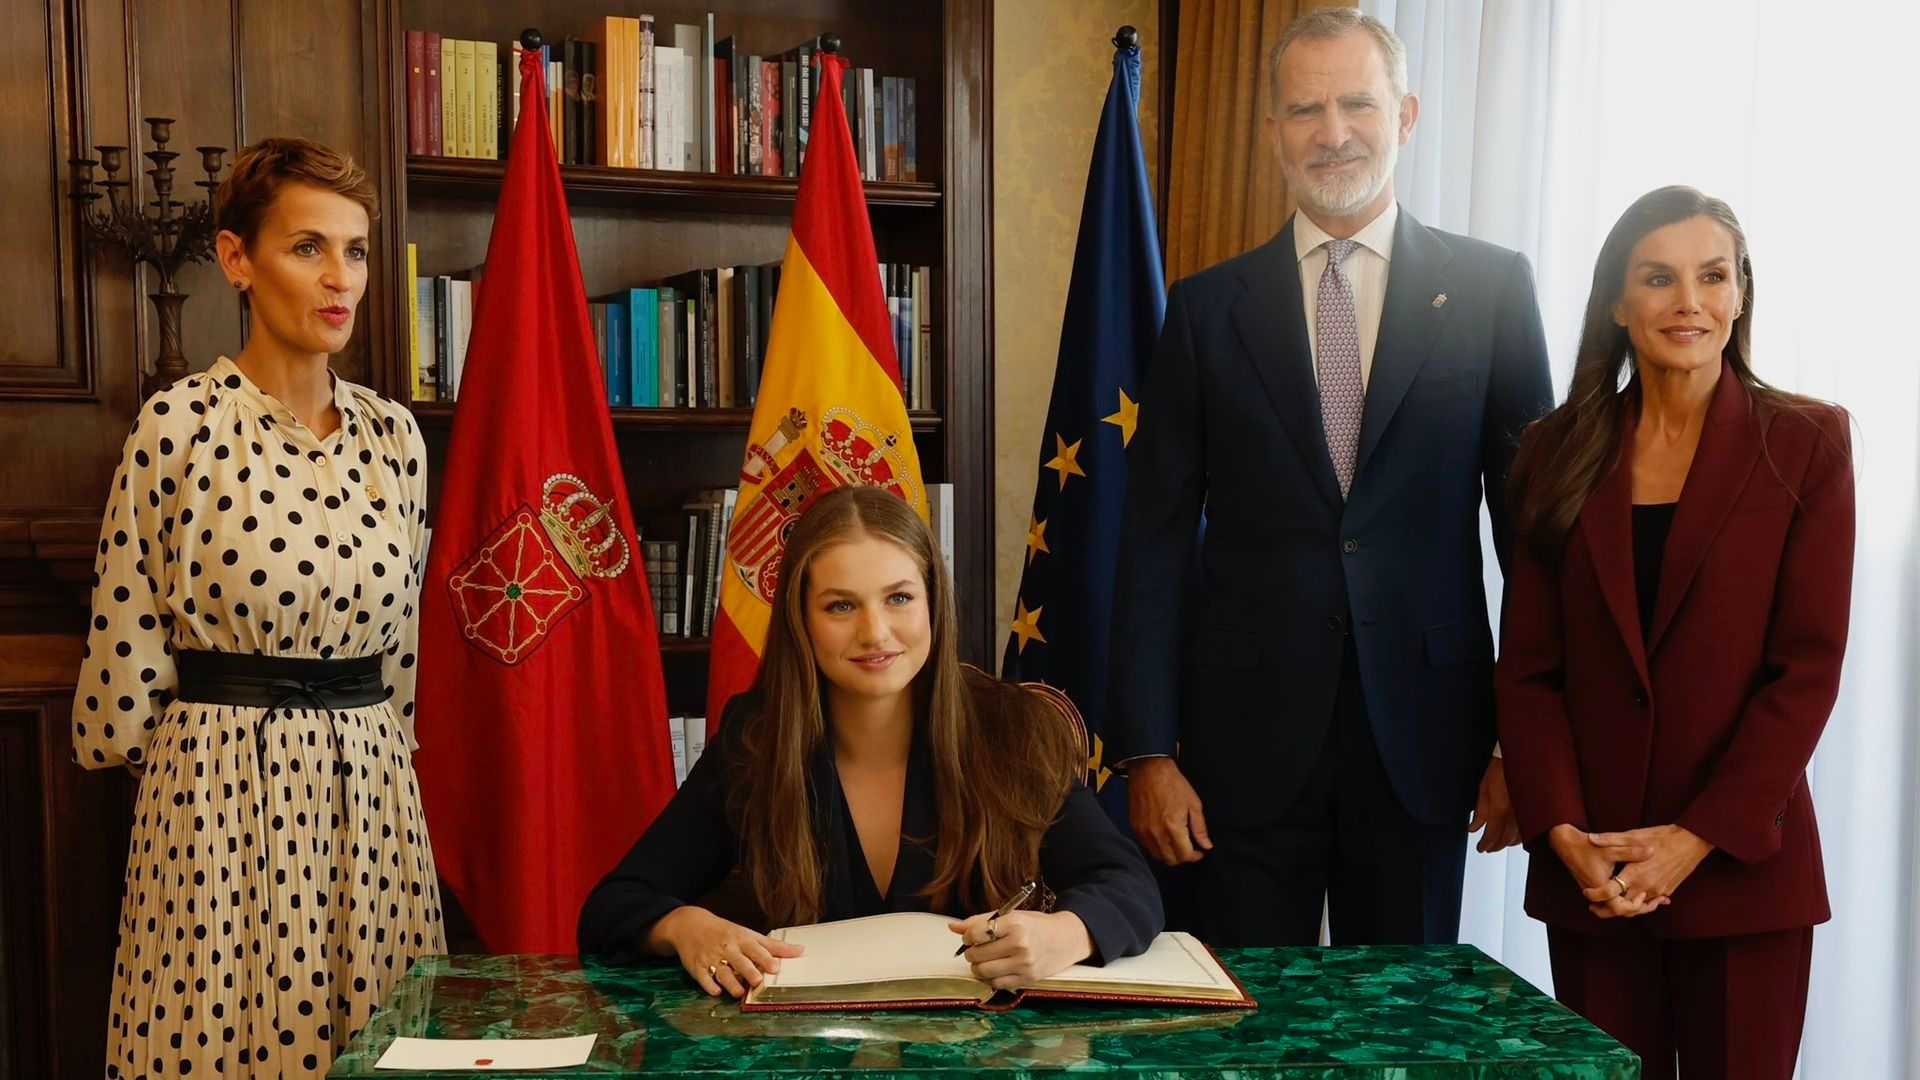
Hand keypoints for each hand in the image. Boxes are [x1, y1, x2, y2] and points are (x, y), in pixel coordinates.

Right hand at [650, 905, 805, 997]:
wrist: (691, 925)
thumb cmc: (726, 932)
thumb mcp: (749, 934)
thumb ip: (774, 946)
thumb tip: (801, 951)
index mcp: (741, 939)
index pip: (755, 949)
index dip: (765, 958)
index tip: (775, 967)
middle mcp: (728, 949)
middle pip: (739, 961)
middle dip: (748, 971)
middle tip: (757, 981)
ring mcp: (711, 958)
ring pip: (722, 972)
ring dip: (730, 983)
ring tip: (738, 992)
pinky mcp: (698, 967)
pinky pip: (703, 978)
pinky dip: (709, 985)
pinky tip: (716, 991)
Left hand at [948, 910, 1093, 989]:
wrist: (1066, 939)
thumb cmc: (1036, 925)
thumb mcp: (1011, 916)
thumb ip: (981, 921)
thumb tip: (953, 927)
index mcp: (1015, 924)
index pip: (976, 933)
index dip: (967, 935)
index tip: (971, 936)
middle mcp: (1020, 944)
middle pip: (977, 955)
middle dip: (971, 952)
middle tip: (977, 949)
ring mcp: (1024, 965)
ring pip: (983, 972)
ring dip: (977, 967)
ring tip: (984, 960)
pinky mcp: (1027, 980)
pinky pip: (996, 984)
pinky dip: (990, 978)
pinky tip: (995, 969)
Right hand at [1126, 757, 1212, 864]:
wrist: (1148, 769)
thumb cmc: (1173, 784)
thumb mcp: (1193, 803)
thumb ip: (1200, 828)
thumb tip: (1206, 846)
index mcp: (1173, 828)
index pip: (1185, 856)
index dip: (1195, 856)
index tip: (1200, 851)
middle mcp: (1156, 834)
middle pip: (1170, 860)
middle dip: (1183, 857)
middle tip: (1189, 847)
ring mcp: (1143, 832)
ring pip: (1157, 855)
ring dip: (1169, 853)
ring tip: (1176, 842)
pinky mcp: (1134, 827)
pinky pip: (1146, 846)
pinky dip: (1157, 846)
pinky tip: (1163, 836)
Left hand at [1468, 757, 1520, 852]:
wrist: (1520, 758)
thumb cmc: (1500, 769)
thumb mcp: (1483, 789)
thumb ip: (1480, 811)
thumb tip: (1473, 828)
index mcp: (1500, 808)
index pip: (1492, 835)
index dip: (1485, 844)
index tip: (1480, 848)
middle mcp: (1515, 814)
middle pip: (1505, 839)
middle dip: (1495, 846)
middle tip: (1488, 848)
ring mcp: (1526, 814)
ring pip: (1518, 838)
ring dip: (1507, 843)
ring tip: (1498, 843)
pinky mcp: (1534, 812)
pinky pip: (1528, 831)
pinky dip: (1519, 837)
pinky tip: (1514, 837)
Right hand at [1547, 824, 1664, 920]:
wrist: (1566, 844)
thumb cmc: (1586, 846)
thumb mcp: (1610, 848)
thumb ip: (1631, 851)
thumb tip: (1651, 851)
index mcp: (1601, 887)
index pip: (1620, 908)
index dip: (1635, 905)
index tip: (1644, 894)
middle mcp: (1598, 894)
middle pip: (1621, 912)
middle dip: (1640, 908)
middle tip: (1658, 901)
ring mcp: (1596, 893)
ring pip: (1617, 908)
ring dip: (1634, 905)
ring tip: (1655, 899)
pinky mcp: (1596, 890)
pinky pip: (1613, 901)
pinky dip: (1627, 899)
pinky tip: (1641, 892)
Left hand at [1580, 825, 1712, 916]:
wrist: (1691, 842)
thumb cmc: (1662, 837)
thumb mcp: (1634, 835)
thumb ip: (1611, 839)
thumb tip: (1590, 838)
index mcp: (1635, 874)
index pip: (1611, 894)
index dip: (1596, 896)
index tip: (1587, 893)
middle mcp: (1646, 887)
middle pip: (1622, 907)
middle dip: (1607, 908)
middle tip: (1593, 905)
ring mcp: (1658, 891)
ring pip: (1636, 907)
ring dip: (1623, 907)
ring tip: (1610, 903)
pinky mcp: (1666, 892)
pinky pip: (1650, 903)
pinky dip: (1639, 903)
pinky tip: (1631, 897)